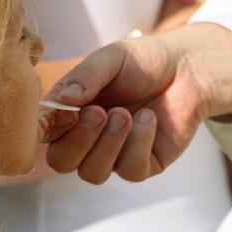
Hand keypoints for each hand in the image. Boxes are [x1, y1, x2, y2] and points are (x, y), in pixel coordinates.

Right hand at [39, 23, 231, 183]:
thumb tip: (63, 101)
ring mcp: (113, 155)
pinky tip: (149, 119)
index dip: (48, 129)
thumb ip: (85, 77)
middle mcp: (86, 138)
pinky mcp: (141, 165)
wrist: (187, 69)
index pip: (44, 133)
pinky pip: (130, 170)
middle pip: (62, 162)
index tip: (66, 112)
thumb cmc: (143, 62)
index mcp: (70, 112)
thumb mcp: (110, 59)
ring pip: (93, 173)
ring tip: (126, 114)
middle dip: (79, 140)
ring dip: (108, 144)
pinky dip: (138, 144)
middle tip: (100, 112)